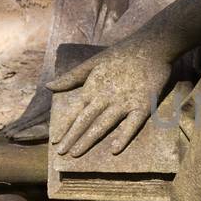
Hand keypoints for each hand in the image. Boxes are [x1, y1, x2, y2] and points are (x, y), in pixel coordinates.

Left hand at [49, 35, 172, 156]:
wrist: (151, 46)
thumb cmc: (121, 53)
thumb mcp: (93, 62)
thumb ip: (71, 77)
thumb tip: (49, 86)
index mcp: (93, 88)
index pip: (75, 112)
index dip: (64, 127)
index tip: (55, 141)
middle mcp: (105, 97)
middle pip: (85, 121)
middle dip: (72, 138)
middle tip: (61, 154)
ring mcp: (124, 103)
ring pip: (103, 125)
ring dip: (88, 140)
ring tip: (77, 154)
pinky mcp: (142, 106)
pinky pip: (132, 125)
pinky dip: (123, 137)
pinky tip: (115, 150)